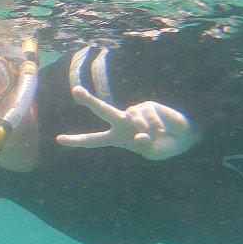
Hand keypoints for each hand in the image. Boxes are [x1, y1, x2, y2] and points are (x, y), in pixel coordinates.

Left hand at [56, 86, 199, 159]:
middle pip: (103, 110)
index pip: (94, 141)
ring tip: (157, 134)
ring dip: (148, 129)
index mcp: (117, 138)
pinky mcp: (147, 105)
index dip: (77, 141)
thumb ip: (143, 146)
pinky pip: (148, 116)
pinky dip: (156, 125)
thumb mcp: (151, 152)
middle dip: (89, 100)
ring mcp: (134, 112)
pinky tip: (163, 127)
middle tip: (76, 91)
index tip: (59, 139)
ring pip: (134, 118)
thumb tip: (138, 135)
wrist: (183, 136)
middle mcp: (122, 122)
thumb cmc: (163, 146)